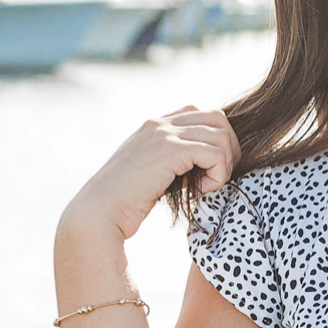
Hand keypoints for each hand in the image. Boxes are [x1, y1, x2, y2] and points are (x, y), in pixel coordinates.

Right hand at [58, 104, 240, 244]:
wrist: (99, 212)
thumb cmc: (124, 202)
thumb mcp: (151, 173)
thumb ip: (173, 160)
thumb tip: (205, 163)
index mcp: (155, 125)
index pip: (202, 114)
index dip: (215, 140)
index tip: (208, 170)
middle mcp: (160, 123)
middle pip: (217, 118)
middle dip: (228, 148)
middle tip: (218, 177)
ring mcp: (163, 134)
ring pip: (220, 135)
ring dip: (223, 164)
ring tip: (206, 187)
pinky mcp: (169, 150)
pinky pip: (214, 153)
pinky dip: (217, 174)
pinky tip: (201, 191)